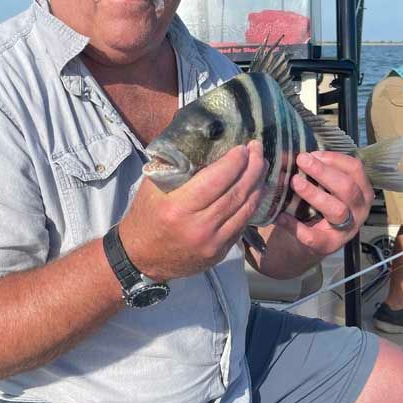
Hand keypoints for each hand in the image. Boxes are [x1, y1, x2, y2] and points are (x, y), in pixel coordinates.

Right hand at [120, 141, 267, 281]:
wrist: (141, 258)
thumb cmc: (145, 216)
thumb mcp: (152, 187)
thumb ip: (176, 167)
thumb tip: (204, 145)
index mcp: (179, 207)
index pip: (216, 179)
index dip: (234, 162)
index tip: (242, 147)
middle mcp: (198, 227)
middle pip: (236, 193)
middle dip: (252, 168)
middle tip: (258, 150)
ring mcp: (212, 244)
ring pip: (245, 210)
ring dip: (257, 186)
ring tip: (262, 166)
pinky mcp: (219, 253)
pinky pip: (241, 225)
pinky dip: (250, 205)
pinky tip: (254, 191)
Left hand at [275, 150, 373, 256]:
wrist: (310, 241)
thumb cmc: (319, 205)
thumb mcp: (325, 186)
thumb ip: (320, 172)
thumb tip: (298, 152)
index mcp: (361, 190)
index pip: (355, 169)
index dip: (334, 159)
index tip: (312, 153)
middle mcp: (359, 210)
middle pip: (347, 188)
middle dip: (324, 172)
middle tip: (301, 161)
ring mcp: (347, 229)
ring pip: (337, 210)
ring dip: (314, 194)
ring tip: (295, 182)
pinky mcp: (329, 245)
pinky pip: (313, 236)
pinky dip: (295, 225)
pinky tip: (280, 216)